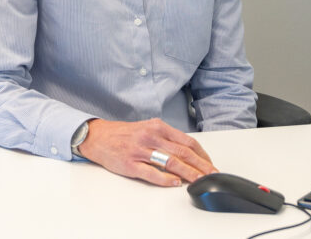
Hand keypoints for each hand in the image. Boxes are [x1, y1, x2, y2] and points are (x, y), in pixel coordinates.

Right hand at [78, 118, 217, 186]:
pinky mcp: (131, 164)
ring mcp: (141, 150)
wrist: (98, 136)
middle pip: (183, 152)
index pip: (187, 141)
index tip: (210, 164)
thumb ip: (166, 138)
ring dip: (188, 173)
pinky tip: (175, 183)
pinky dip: (165, 179)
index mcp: (158, 127)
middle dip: (201, 165)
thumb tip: (188, 152)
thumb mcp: (148, 128)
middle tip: (212, 175)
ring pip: (171, 162)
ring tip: (199, 181)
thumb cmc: (125, 134)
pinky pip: (152, 173)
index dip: (202, 154)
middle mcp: (151, 137)